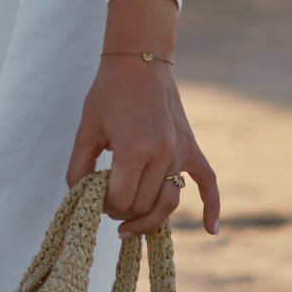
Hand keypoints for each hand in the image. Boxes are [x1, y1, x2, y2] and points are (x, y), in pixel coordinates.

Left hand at [66, 55, 219, 235]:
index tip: (94, 198)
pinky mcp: (191, 147)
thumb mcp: (86, 129)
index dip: (104, 206)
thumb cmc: (108, 93)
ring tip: (130, 228)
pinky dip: (212, 207)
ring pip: (169, 202)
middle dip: (121, 212)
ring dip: (150, 221)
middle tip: (106, 206)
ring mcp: (180, 152)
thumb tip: (80, 197)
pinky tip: (211, 230)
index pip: (121, 200)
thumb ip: (79, 167)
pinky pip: (208, 182)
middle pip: (143, 205)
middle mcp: (162, 154)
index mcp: (134, 149)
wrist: (139, 61)